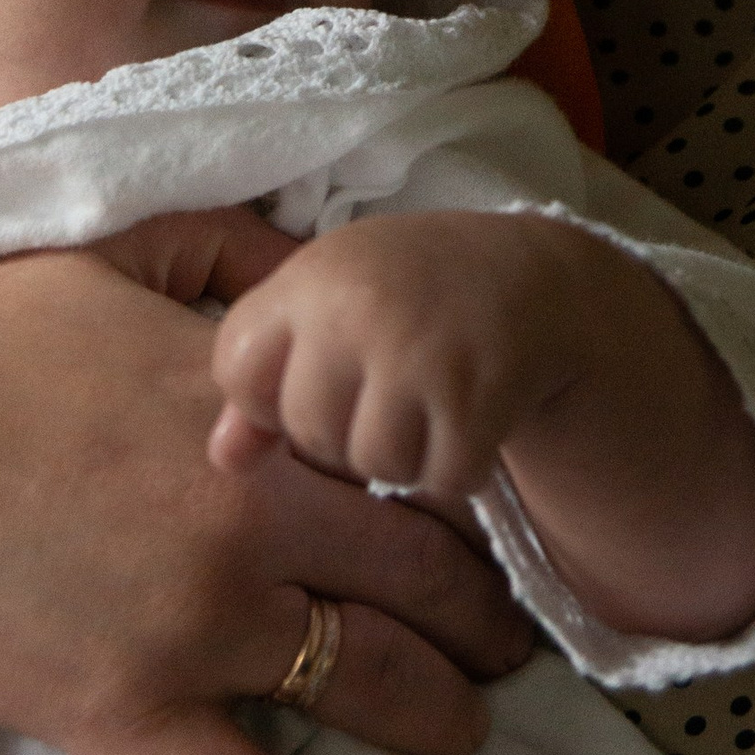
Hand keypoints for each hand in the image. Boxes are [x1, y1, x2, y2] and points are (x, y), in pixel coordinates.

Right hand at [0, 244, 539, 754]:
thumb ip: (215, 252)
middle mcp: (243, 523)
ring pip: (370, 690)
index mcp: (244, 412)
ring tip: (473, 729)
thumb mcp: (97, 262)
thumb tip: (303, 255)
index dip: (469, 490)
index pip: (409, 455)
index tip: (497, 514)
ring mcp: (190, 630)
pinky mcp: (127, 719)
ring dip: (444, 717)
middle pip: (424, 583)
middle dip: (490, 618)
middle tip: (520, 641)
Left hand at [209, 212, 754, 649]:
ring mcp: (420, 351)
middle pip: (307, 431)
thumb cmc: (411, 294)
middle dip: (344, 430)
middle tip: (390, 390)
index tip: (315, 377)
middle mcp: (359, 307)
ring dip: (406, 454)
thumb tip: (222, 457)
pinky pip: (441, 478)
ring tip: (431, 404)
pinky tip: (473, 421)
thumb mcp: (331, 305)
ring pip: (374, 465)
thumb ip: (267, 373)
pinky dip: (460, 467)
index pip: (236, 372)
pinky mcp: (476, 394)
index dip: (268, 394)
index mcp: (311, 276)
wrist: (532, 280)